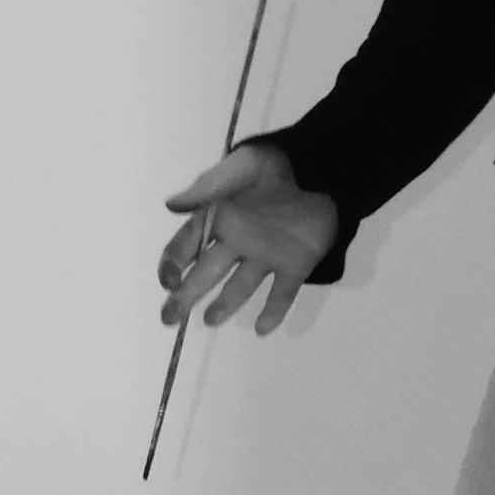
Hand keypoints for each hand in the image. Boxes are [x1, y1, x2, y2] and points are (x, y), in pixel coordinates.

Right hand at [160, 142, 339, 339]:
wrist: (326, 166)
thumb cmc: (278, 165)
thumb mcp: (243, 167)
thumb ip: (209, 187)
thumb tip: (171, 206)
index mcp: (220, 217)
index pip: (187, 245)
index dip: (173, 264)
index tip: (169, 281)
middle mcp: (238, 240)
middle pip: (206, 273)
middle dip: (185, 295)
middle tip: (168, 318)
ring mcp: (266, 255)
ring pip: (240, 286)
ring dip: (225, 304)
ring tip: (211, 321)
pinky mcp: (295, 264)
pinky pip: (282, 292)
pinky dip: (274, 311)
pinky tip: (262, 329)